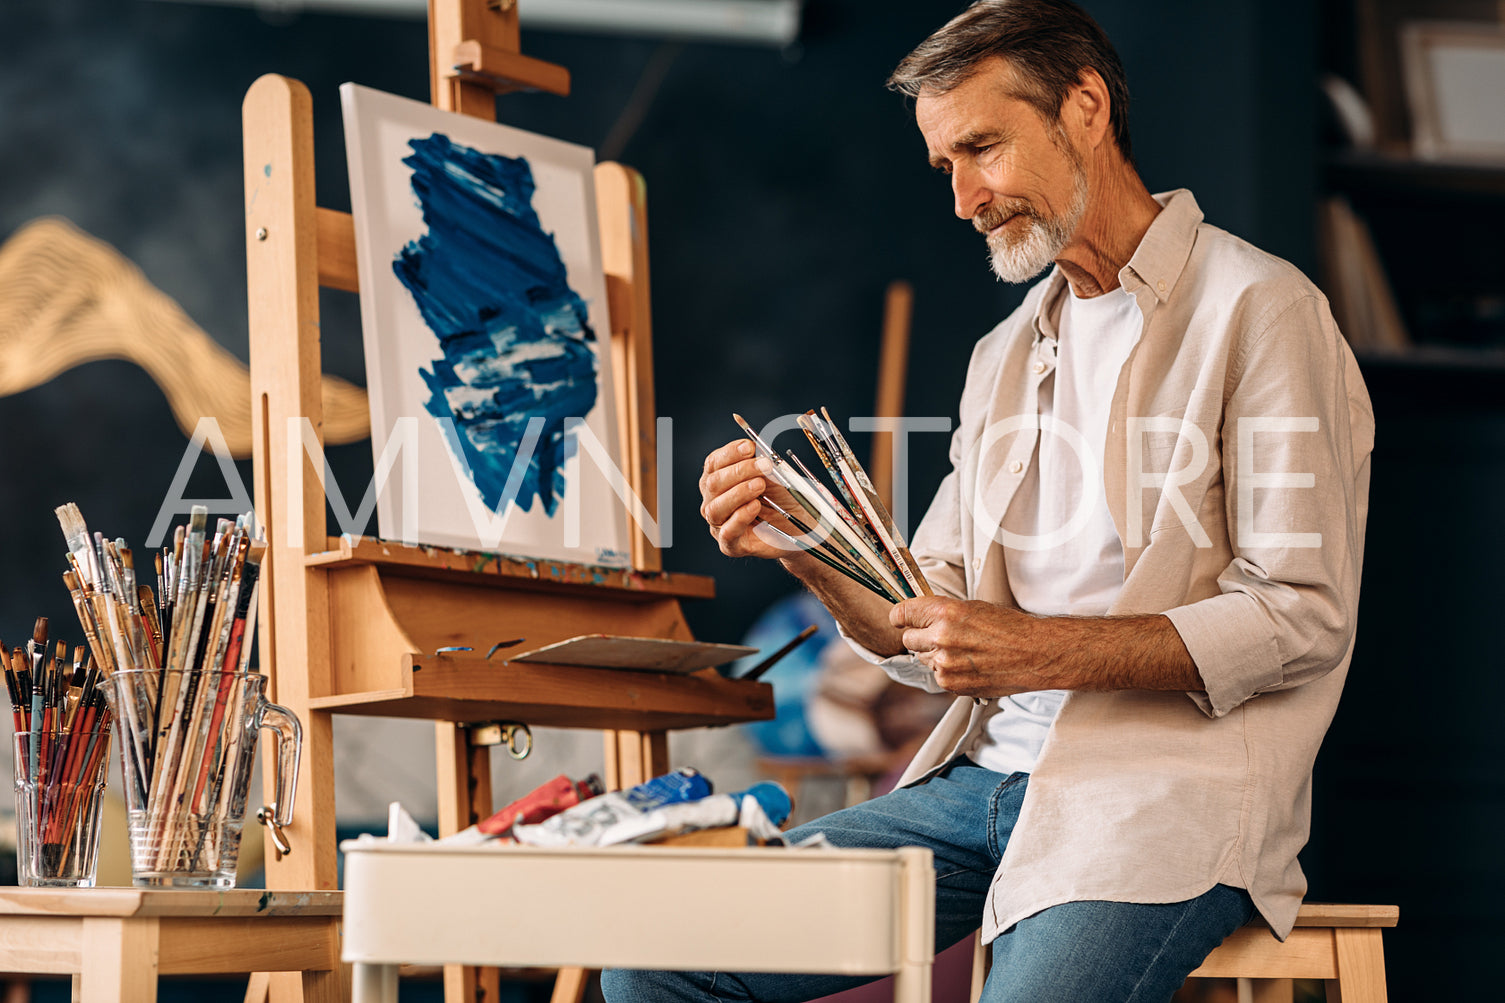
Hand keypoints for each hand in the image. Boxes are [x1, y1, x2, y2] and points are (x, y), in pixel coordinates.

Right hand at [698, 439, 804, 559]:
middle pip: (713, 483)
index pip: (713, 463)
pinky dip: (740, 517)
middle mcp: (714, 501)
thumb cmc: (783, 498)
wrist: (801, 527)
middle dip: (739, 471)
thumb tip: (757, 453)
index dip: (730, 453)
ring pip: (715, 508)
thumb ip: (763, 466)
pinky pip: (728, 532)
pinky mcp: (730, 545)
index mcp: (719, 479)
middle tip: (763, 466)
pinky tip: (755, 507)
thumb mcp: (775, 477)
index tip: (749, 447)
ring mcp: (720, 524)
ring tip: (760, 485)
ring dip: (739, 493)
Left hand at [889, 596, 1054, 697]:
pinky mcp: (951, 683)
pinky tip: (969, 665)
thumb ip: (943, 612)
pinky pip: (937, 675)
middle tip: (941, 636)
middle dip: (920, 636)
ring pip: (922, 658)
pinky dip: (947, 671)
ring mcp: (945, 663)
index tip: (901, 619)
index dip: (901, 616)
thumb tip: (921, 616)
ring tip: (963, 651)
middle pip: (908, 639)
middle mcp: (941, 637)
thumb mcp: (974, 607)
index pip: (903, 613)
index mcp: (945, 613)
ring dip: (935, 655)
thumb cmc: (1010, 627)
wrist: (1035, 654)